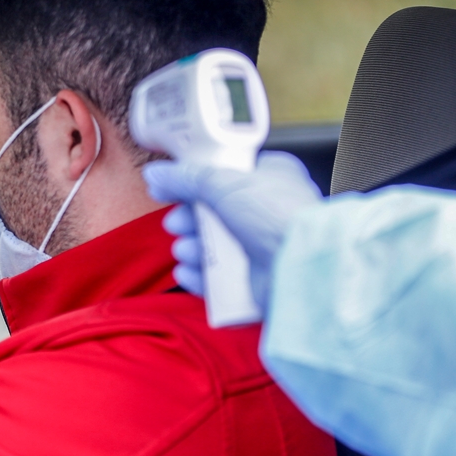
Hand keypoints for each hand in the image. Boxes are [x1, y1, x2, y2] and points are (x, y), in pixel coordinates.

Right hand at [142, 152, 322, 306]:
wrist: (298, 267)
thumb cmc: (275, 216)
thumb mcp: (223, 182)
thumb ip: (185, 178)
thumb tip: (156, 174)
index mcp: (270, 178)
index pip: (226, 176)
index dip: (195, 183)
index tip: (169, 188)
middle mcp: (268, 213)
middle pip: (215, 214)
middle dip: (190, 221)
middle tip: (176, 224)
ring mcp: (263, 249)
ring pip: (216, 248)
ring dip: (193, 248)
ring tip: (186, 250)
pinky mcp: (256, 281)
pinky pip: (219, 280)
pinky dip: (200, 277)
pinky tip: (188, 273)